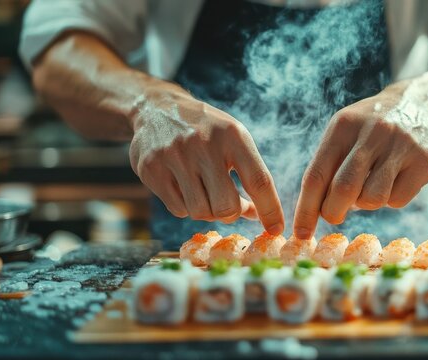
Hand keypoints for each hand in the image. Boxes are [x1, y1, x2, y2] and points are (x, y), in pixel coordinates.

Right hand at [129, 82, 283, 233]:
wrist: (157, 108)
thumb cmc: (207, 130)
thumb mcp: (233, 140)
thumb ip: (249, 174)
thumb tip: (259, 216)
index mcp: (232, 135)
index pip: (258, 181)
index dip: (270, 209)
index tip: (276, 229)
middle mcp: (203, 145)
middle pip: (226, 206)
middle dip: (231, 214)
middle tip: (230, 205)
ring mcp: (175, 157)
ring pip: (201, 212)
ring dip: (208, 211)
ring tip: (206, 193)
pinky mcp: (151, 169)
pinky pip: (178, 210)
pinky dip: (186, 207)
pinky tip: (185, 188)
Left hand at [293, 78, 427, 238]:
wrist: (418, 103)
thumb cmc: (369, 129)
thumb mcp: (343, 134)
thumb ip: (328, 167)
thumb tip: (314, 214)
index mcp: (344, 126)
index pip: (317, 175)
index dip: (306, 209)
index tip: (301, 234)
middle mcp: (373, 132)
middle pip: (344, 189)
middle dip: (333, 212)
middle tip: (334, 216)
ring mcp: (401, 145)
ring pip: (372, 198)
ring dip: (365, 203)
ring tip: (370, 186)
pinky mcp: (425, 161)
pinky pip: (398, 200)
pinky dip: (391, 199)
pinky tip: (394, 180)